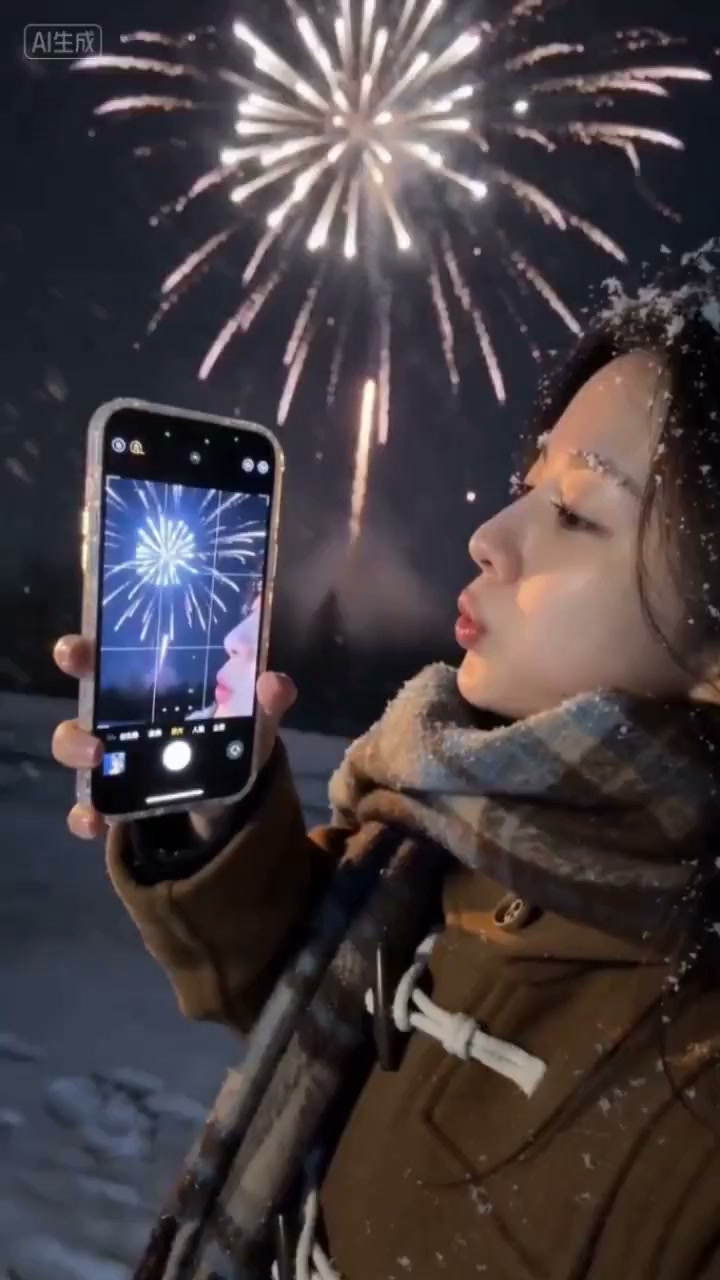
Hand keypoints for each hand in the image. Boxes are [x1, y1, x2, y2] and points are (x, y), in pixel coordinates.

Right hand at [51, 636, 296, 841]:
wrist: (231, 803)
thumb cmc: (230, 743)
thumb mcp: (253, 722)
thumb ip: (267, 702)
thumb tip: (274, 683)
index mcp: (148, 688)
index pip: (104, 658)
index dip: (82, 651)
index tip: (78, 652)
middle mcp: (119, 718)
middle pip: (82, 701)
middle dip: (75, 708)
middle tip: (90, 716)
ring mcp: (111, 759)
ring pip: (74, 749)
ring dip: (76, 751)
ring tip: (97, 759)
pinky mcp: (112, 800)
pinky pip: (85, 807)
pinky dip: (85, 815)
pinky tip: (97, 821)